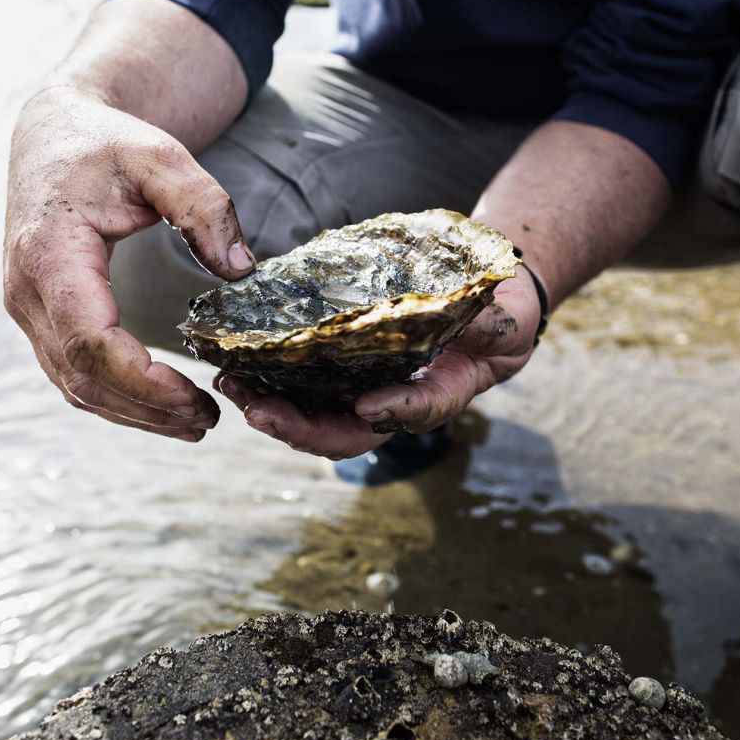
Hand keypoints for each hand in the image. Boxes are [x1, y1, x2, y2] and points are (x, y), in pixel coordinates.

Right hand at [3, 85, 254, 440]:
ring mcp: (27, 308)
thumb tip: (240, 268)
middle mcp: (27, 290)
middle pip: (81, 376)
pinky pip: (71, 372)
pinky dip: (115, 397)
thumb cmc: (104, 142)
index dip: (143, 380)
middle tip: (208, 422)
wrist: (53, 133)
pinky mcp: (40, 315)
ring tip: (193, 424)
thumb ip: (203, 205)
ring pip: (72, 385)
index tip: (198, 397)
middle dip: (146, 409)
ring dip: (132, 414)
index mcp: (50, 253)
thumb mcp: (161, 156)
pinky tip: (160, 404)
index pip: (91, 341)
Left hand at [215, 271, 540, 458]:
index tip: (368, 405)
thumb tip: (467, 320)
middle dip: (299, 427)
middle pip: (345, 430)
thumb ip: (489, 326)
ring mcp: (364, 388)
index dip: (393, 413)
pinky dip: (269, 378)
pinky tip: (238, 362)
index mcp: (439, 395)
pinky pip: (303, 384)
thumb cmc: (501, 319)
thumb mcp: (507, 322)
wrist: (487, 308)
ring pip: (314, 414)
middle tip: (257, 409)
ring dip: (270, 405)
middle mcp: (394, 402)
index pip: (415, 413)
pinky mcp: (342, 367)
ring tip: (232, 383)